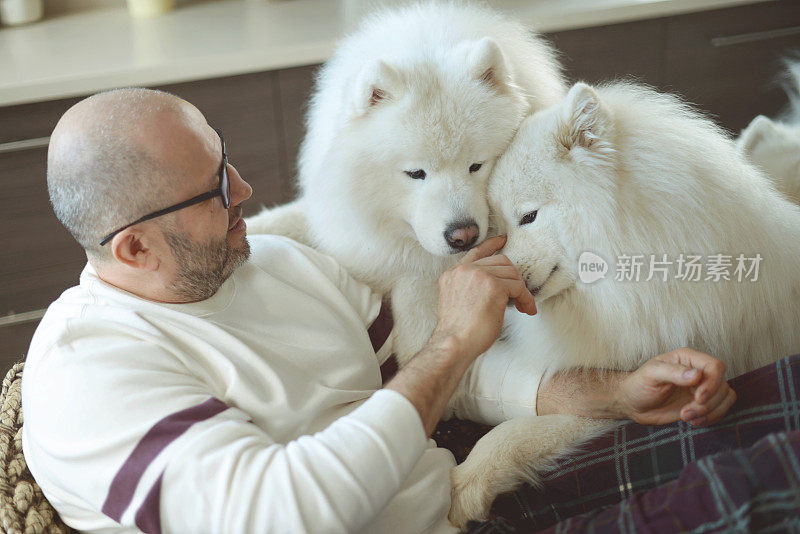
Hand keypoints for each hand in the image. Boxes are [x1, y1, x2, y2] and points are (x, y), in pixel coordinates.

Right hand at [433, 235, 536, 361]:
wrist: (453, 343)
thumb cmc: (458, 332)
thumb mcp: (458, 302)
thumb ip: (470, 288)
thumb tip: (496, 287)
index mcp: (453, 273)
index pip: (476, 252)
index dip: (492, 244)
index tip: (502, 240)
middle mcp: (465, 270)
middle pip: (501, 261)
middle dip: (514, 277)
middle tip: (519, 295)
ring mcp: (479, 275)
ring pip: (512, 274)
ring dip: (521, 291)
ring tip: (523, 306)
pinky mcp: (494, 285)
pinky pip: (518, 287)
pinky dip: (526, 299)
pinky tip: (526, 309)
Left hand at [616, 348, 736, 425]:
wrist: (633, 403)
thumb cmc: (639, 384)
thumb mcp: (651, 375)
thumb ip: (673, 372)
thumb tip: (696, 375)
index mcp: (687, 358)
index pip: (716, 366)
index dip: (712, 384)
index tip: (698, 397)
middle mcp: (698, 371)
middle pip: (722, 385)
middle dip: (707, 404)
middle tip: (685, 413)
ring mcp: (701, 387)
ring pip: (726, 397)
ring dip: (709, 412)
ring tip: (686, 417)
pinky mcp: (702, 402)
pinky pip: (722, 408)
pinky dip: (711, 418)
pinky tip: (692, 421)